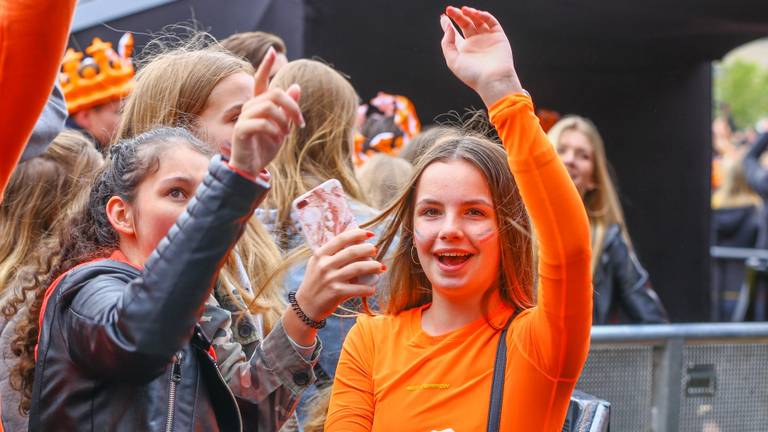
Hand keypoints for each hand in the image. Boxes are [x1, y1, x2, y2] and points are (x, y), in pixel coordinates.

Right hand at [229, 47, 305, 176]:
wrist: (252, 168)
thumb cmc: (265, 147)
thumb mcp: (283, 127)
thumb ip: (288, 108)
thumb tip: (297, 86)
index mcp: (259, 105)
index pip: (260, 80)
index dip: (266, 65)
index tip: (273, 50)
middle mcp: (249, 107)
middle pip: (274, 94)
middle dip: (292, 106)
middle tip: (301, 123)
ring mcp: (243, 118)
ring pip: (269, 107)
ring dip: (284, 121)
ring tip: (287, 135)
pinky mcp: (241, 130)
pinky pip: (262, 123)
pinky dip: (274, 130)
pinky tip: (277, 139)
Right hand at [295, 229, 383, 321]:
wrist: (306, 305)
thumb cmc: (316, 282)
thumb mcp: (318, 264)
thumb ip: (332, 253)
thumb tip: (356, 242)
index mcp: (320, 255)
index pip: (341, 238)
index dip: (358, 234)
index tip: (370, 234)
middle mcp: (324, 265)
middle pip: (352, 252)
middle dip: (368, 249)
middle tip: (375, 250)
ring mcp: (330, 279)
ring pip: (358, 268)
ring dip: (373, 266)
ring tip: (381, 267)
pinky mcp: (336, 292)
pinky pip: (358, 288)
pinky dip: (369, 288)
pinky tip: (373, 288)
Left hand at [440, 6, 523, 106]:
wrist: (493, 79)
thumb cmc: (472, 74)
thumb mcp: (452, 61)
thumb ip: (447, 44)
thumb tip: (448, 28)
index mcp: (463, 50)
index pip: (454, 33)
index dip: (448, 24)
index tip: (443, 17)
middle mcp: (474, 43)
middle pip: (465, 24)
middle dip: (457, 16)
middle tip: (450, 10)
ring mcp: (486, 38)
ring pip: (477, 20)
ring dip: (470, 13)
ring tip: (463, 10)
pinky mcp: (498, 36)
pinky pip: (491, 22)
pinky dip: (484, 16)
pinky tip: (476, 14)